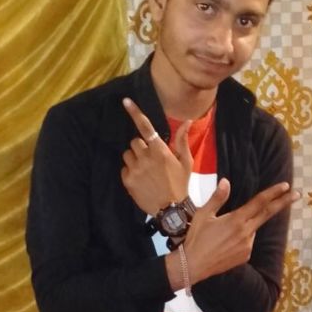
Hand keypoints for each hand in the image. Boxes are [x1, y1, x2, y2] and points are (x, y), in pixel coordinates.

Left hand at [121, 98, 192, 214]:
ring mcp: (135, 169)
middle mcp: (146, 157)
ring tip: (146, 171)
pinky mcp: (128, 180)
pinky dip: (130, 172)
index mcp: (160, 150)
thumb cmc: (180, 184)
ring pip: (128, 154)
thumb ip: (182, 140)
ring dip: (134, 159)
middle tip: (151, 160)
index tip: (125, 101)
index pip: (145, 127)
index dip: (135, 112)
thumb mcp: (186, 162)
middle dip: (141, 148)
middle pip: (135, 141)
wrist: (171, 209)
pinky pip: (124, 168)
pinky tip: (141, 180)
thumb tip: (187, 120)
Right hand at [165, 179, 299, 289]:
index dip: (274, 193)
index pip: (259, 202)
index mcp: (236, 220)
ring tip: (223, 234)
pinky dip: (241, 239)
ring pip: (253, 229)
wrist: (192, 266)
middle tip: (297, 195)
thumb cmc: (196, 238)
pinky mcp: (245, 256)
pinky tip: (225, 244)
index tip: (286, 186)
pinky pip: (247, 243)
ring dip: (246, 226)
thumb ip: (218, 198)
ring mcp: (247, 246)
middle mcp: (245, 233)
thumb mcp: (203, 215)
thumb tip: (226, 182)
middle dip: (283, 203)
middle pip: (268, 214)